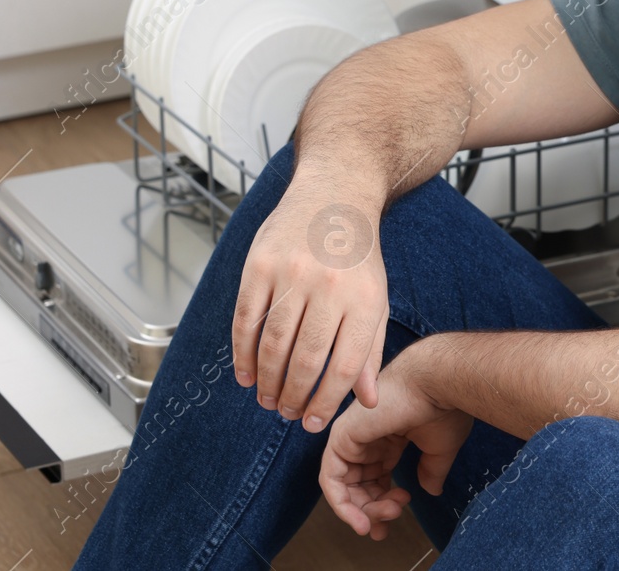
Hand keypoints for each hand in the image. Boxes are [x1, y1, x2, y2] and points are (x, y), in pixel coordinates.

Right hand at [231, 172, 389, 430]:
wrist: (333, 195)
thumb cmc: (357, 256)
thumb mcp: (375, 299)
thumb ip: (370, 350)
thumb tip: (367, 401)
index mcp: (362, 300)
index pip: (342, 366)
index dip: (325, 402)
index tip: (311, 423)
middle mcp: (328, 287)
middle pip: (304, 359)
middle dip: (292, 396)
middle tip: (285, 414)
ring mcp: (291, 273)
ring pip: (272, 343)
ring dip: (266, 380)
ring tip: (267, 400)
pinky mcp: (259, 263)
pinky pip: (245, 318)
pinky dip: (242, 352)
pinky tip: (245, 374)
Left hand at [319, 341, 472, 539]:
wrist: (438, 385)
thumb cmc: (443, 409)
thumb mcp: (438, 449)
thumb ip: (430, 471)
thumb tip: (430, 491)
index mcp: (388, 437)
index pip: (375, 477)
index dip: (382, 503)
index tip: (395, 519)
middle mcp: (368, 437)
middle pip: (358, 485)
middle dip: (371, 511)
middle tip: (387, 526)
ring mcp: (352, 436)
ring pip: (344, 486)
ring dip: (361, 510)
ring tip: (385, 516)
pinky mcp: (341, 437)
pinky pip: (330, 478)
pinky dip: (340, 503)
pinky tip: (360, 518)